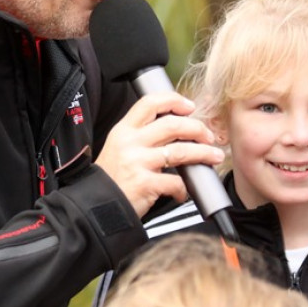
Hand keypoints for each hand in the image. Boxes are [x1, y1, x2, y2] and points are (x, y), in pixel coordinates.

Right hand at [95, 92, 224, 218]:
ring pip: (181, 150)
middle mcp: (130, 142)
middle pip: (172, 124)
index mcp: (123, 130)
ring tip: (213, 157)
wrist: (94, 206)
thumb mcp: (118, 148)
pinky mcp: (145, 183)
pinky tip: (184, 193)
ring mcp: (137, 162)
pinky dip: (185, 188)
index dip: (173, 100)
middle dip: (197, 128)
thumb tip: (175, 129)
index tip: (189, 106)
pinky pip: (176, 182)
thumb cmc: (110, 179)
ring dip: (203, 153)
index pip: (149, 102)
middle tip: (208, 136)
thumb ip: (141, 137)